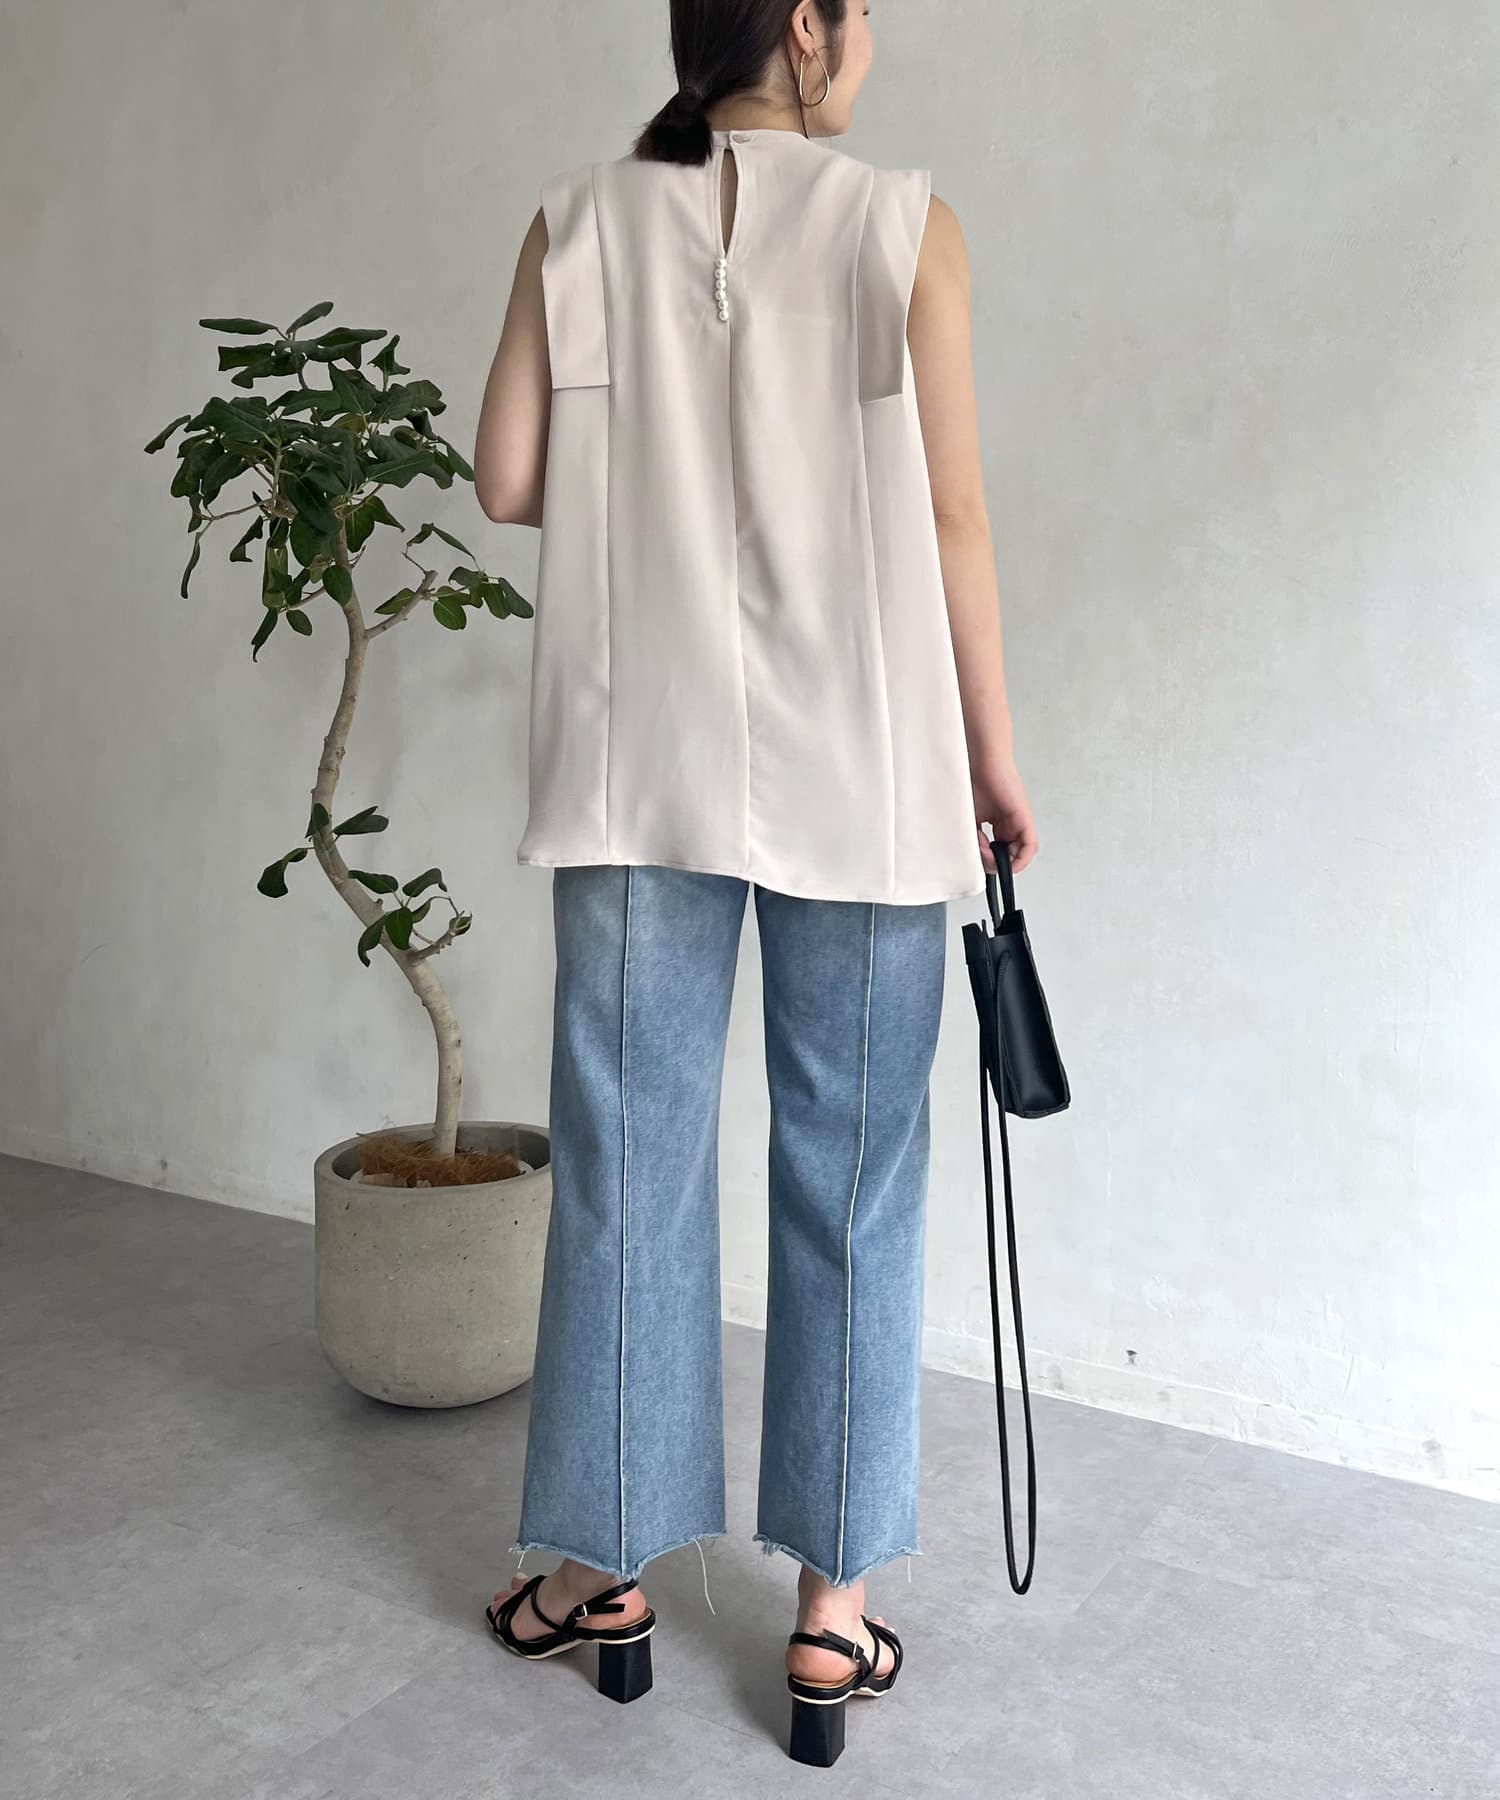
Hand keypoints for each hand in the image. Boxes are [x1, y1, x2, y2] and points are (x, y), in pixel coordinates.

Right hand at [971, 752, 1038, 874]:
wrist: (981, 762)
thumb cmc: (972, 781)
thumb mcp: (969, 819)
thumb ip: (974, 840)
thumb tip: (978, 859)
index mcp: (997, 824)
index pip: (996, 852)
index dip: (986, 861)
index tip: (973, 861)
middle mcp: (1010, 825)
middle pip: (1008, 856)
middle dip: (993, 863)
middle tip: (979, 858)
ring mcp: (1018, 823)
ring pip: (1019, 854)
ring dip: (1003, 862)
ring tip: (987, 855)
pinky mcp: (1024, 820)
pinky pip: (1029, 847)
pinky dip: (1020, 859)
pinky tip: (1005, 861)